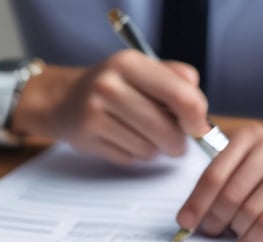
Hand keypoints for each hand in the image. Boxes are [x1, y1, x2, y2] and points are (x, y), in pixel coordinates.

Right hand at [17, 50, 210, 164]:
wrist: (63, 100)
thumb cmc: (115, 87)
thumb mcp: (143, 70)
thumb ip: (176, 80)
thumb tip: (199, 111)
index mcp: (131, 62)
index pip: (181, 95)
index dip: (197, 117)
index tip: (198, 127)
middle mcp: (110, 84)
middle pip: (166, 129)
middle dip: (178, 142)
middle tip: (177, 143)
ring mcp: (96, 111)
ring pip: (150, 148)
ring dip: (155, 149)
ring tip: (143, 135)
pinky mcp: (88, 136)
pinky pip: (131, 158)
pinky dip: (136, 155)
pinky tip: (124, 140)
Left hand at [176, 123, 262, 241]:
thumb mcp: (251, 157)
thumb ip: (225, 176)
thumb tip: (193, 213)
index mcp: (248, 137)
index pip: (213, 175)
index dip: (196, 203)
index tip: (185, 222)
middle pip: (228, 196)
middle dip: (214, 220)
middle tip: (212, 231)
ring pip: (246, 213)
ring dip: (236, 230)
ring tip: (236, 231)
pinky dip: (253, 237)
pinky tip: (250, 237)